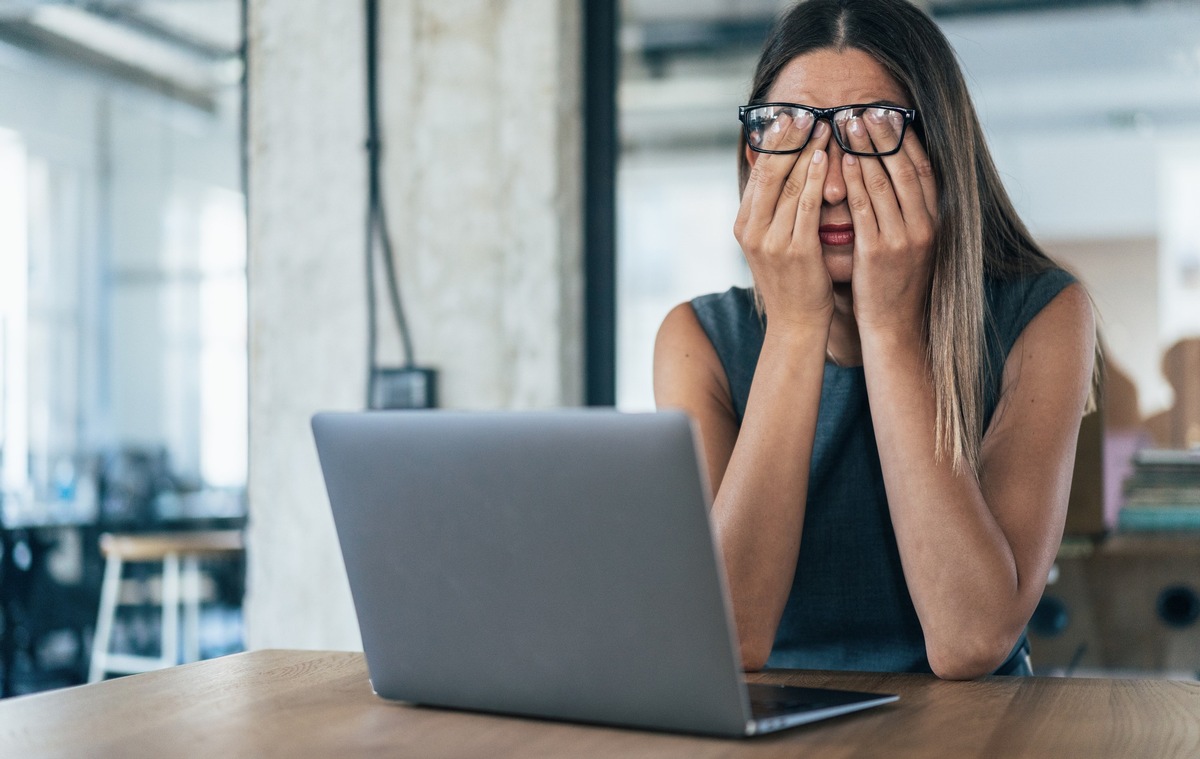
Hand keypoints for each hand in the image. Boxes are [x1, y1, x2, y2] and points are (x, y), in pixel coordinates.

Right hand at [733, 118, 834, 333]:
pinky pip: (807, 205)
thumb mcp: (772, 242)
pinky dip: (816, 178)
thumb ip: (773, 210)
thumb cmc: (792, 280)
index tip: (789, 116)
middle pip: (770, 172)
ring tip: (824, 126)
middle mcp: (752, 230)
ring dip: (808, 151)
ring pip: (790, 184)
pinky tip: (826, 157)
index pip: (758, 173)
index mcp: (743, 225)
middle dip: (789, 139)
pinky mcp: (795, 250)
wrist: (796, 323)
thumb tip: (780, 171)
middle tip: (806, 111)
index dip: (774, 142)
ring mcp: (772, 241)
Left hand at [840, 109, 937, 337]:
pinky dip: (856, 181)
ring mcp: (903, 238)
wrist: (895, 327)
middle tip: (865, 108)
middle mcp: (924, 226)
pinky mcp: (879, 252)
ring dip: (865, 149)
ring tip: (848, 123)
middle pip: (904, 168)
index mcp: (935, 221)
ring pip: (884, 183)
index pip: (923, 169)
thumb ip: (906, 212)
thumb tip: (894, 177)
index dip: (906, 139)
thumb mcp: (911, 244)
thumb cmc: (895, 284)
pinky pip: (865, 208)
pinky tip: (844, 161)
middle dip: (883, 135)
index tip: (891, 113)